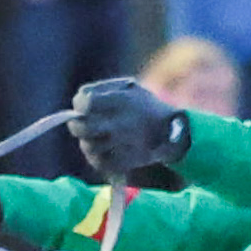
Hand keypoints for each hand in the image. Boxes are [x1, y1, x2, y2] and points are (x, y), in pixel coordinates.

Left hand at [69, 78, 188, 182]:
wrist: (172, 133)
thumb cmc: (146, 107)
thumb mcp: (130, 88)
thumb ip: (103, 90)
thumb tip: (79, 100)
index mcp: (121, 101)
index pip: (85, 102)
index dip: (80, 105)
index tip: (84, 106)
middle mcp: (120, 123)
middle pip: (81, 127)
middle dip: (78, 126)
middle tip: (82, 125)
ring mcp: (122, 144)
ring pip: (88, 146)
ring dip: (88, 142)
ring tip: (98, 137)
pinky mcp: (123, 162)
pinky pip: (99, 162)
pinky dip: (98, 157)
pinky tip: (107, 150)